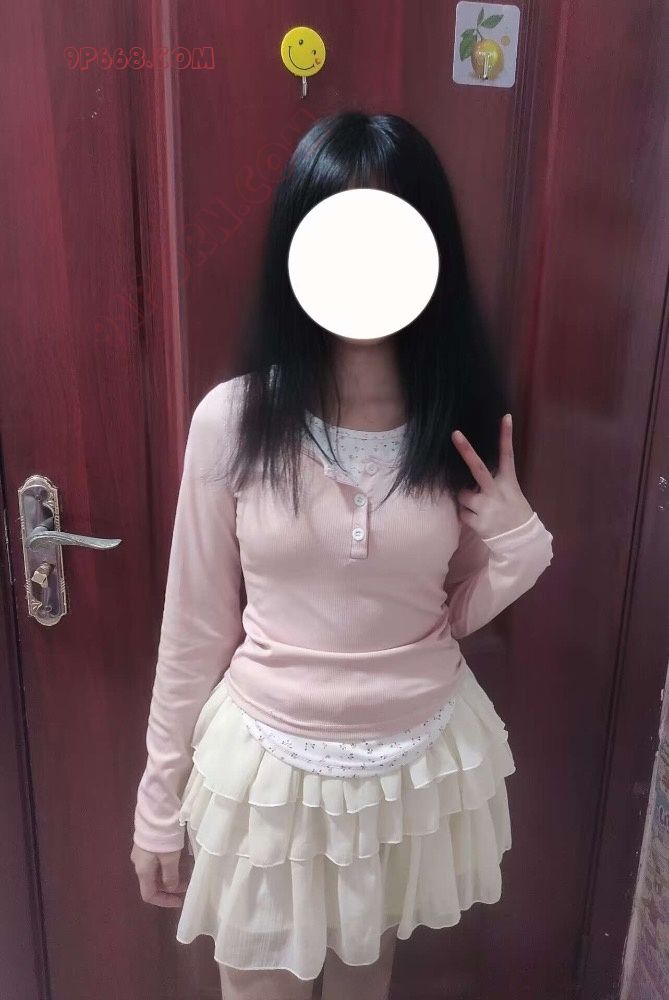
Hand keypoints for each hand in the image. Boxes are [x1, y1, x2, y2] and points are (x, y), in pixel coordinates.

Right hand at [130, 841, 191, 907]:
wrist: (156, 811)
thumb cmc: (162, 837)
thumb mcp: (170, 858)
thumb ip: (170, 876)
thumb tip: (171, 888)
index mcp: (142, 870)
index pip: (149, 895)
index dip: (164, 901)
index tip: (180, 900)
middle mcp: (140, 864)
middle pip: (154, 883)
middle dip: (171, 887)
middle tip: (188, 884)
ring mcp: (143, 852)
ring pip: (158, 871)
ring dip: (172, 875)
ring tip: (188, 872)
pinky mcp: (148, 843)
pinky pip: (158, 860)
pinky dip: (170, 864)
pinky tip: (182, 860)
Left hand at [451, 413, 533, 537]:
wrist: (521, 541)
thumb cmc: (513, 512)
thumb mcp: (510, 493)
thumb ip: (492, 483)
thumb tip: (468, 475)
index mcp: (508, 482)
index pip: (508, 455)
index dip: (506, 436)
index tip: (505, 417)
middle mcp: (496, 492)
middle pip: (479, 468)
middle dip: (466, 450)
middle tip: (455, 434)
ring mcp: (487, 507)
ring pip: (462, 496)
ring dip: (466, 501)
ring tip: (481, 509)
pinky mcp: (478, 522)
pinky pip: (462, 513)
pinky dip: (467, 516)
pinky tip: (480, 521)